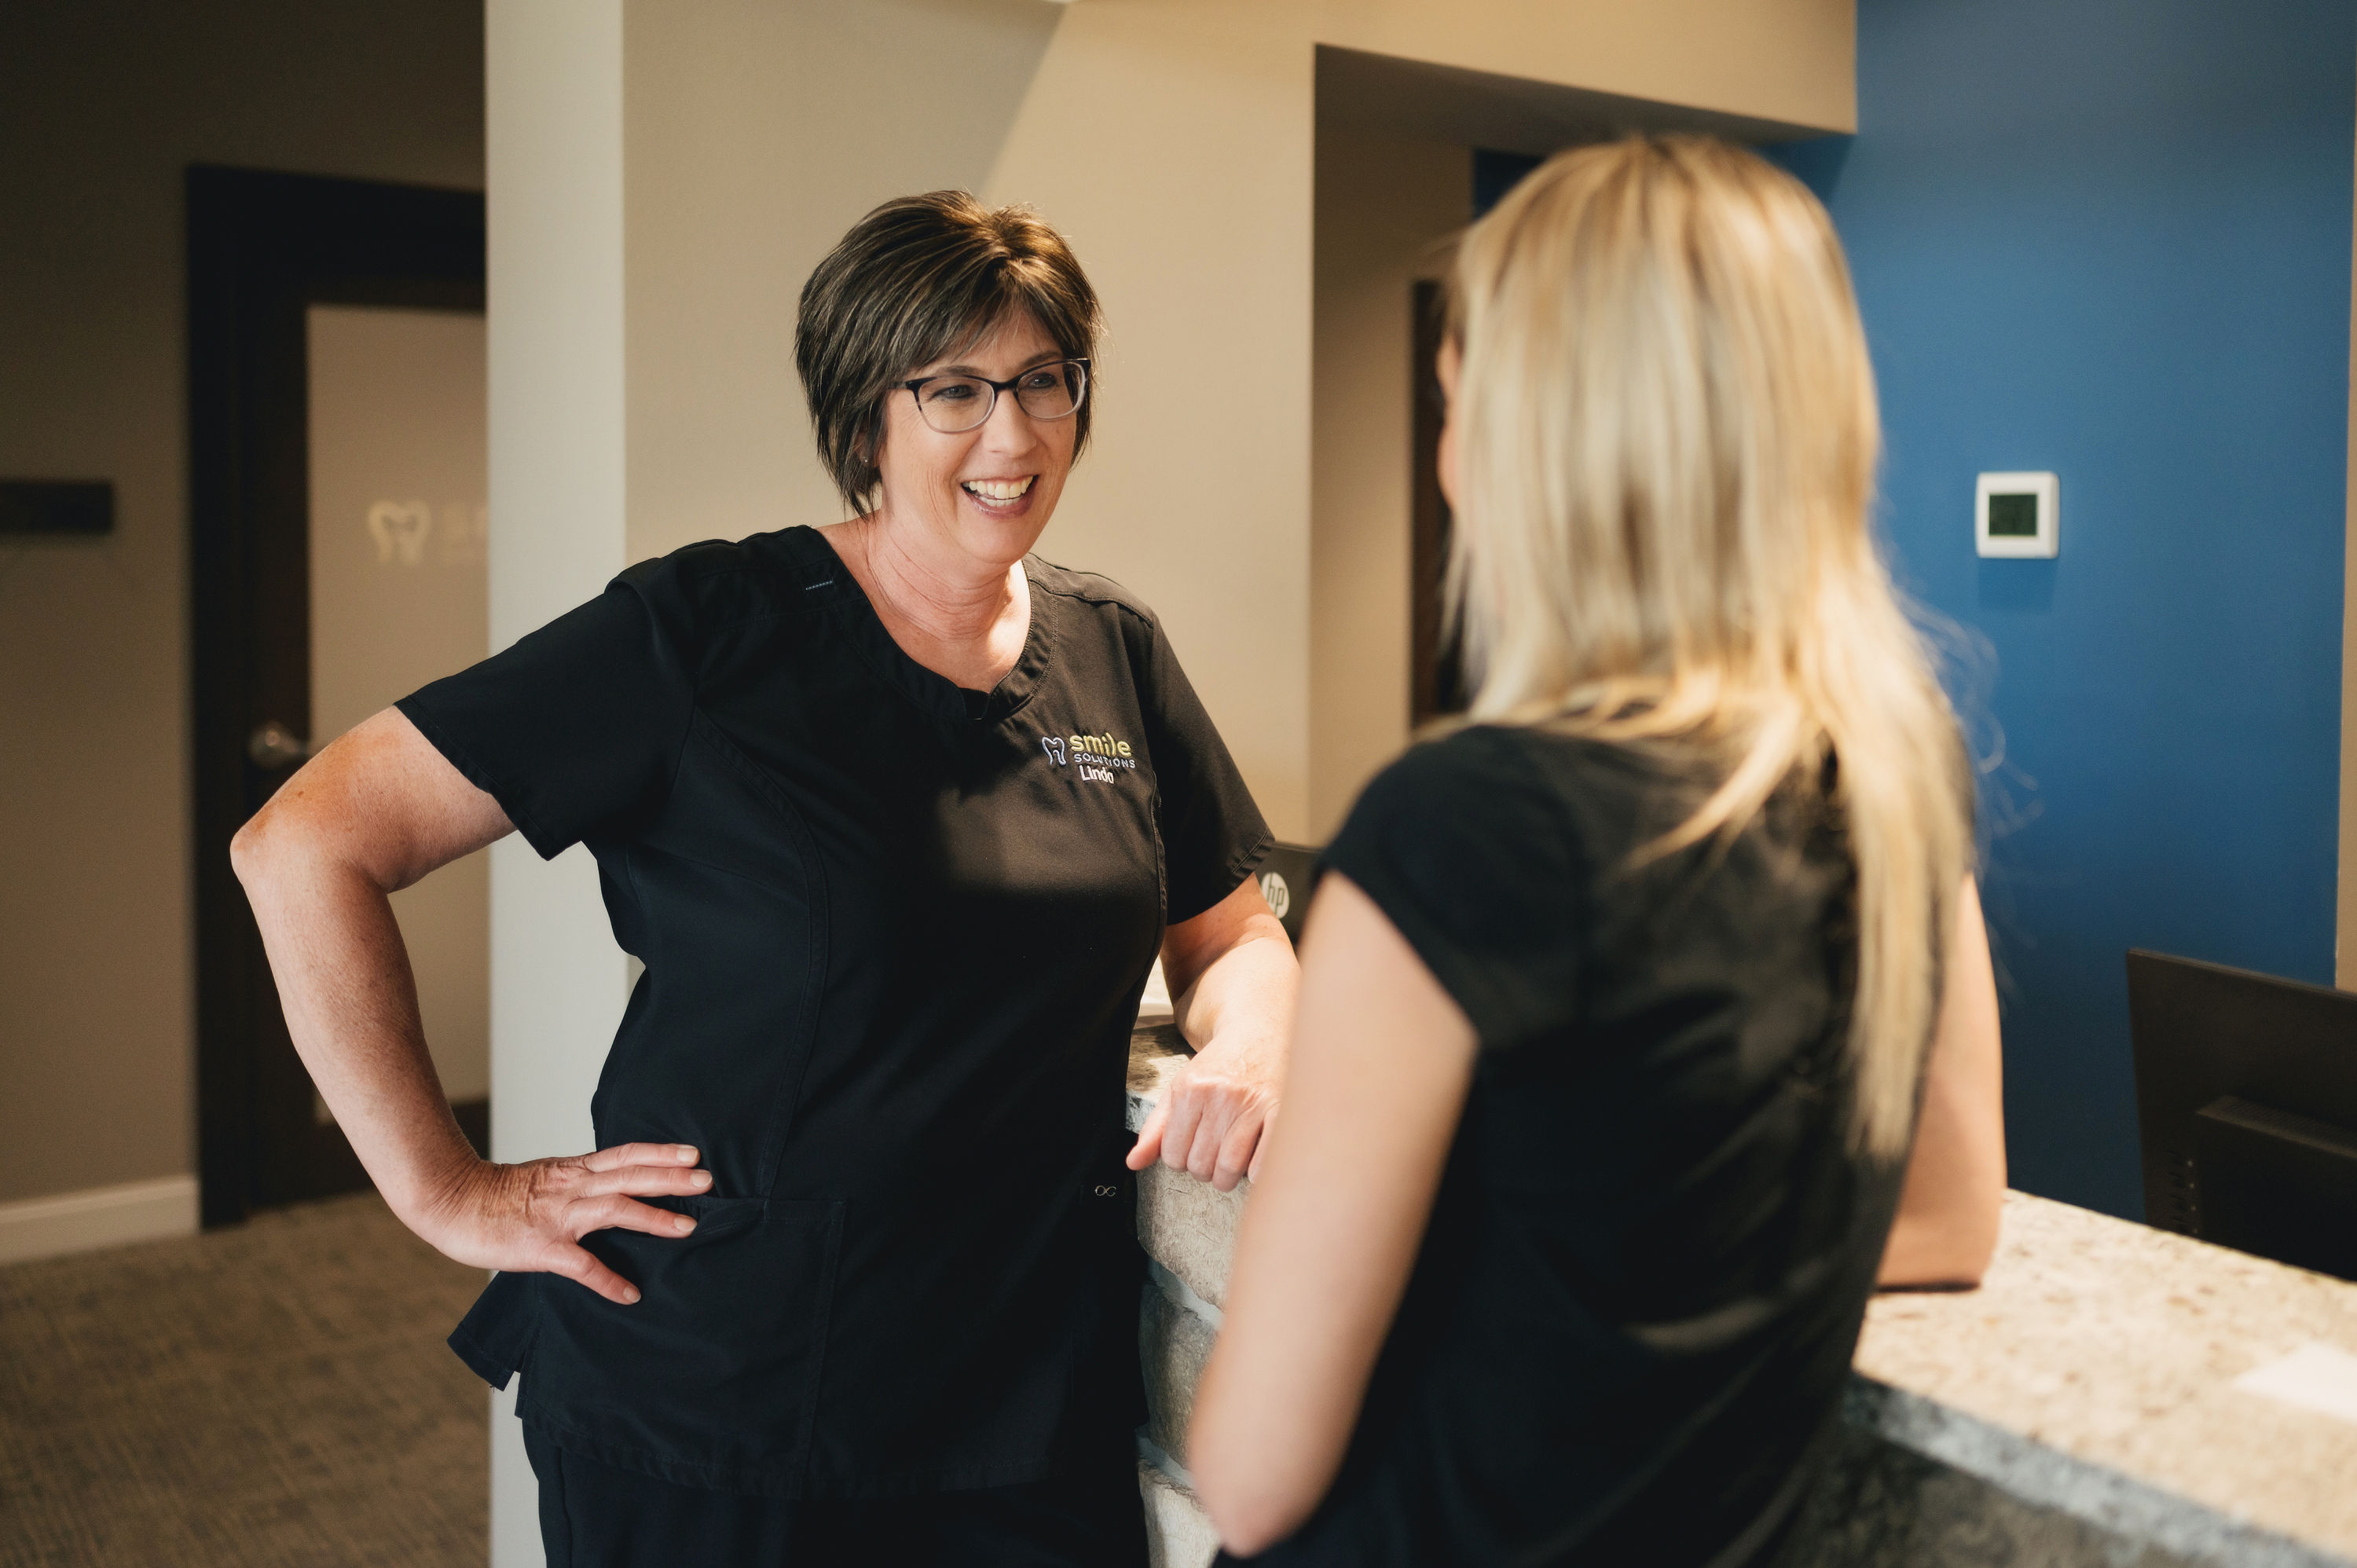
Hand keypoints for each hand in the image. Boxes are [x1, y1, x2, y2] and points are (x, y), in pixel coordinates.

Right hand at [412, 1142, 713, 1304]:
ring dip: (653, 1217)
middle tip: (707, 1181)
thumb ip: (580, 1181)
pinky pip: (581, 1265)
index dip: (660, 1154)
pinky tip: (629, 1293)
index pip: (625, 1155)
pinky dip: (607, 1279)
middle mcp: (572, 1187)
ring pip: (614, 1209)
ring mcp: (558, 1216)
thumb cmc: (498, 1195)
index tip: (692, 1155)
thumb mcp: (547, 1178)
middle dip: (671, 1179)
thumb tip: (613, 1186)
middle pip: (630, 1176)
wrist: (452, 1201)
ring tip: (687, 1227)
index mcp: (574, 1171)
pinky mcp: (541, 1247)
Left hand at [1126, 1033, 1279, 1191]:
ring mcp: (1252, 1105)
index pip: (1173, 1155)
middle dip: (1205, 1168)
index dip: (1180, 1160)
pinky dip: (1256, 1174)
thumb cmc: (1219, 1067)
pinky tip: (1254, 1162)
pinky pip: (1262, 1164)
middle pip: (1200, 1165)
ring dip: (1228, 1176)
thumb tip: (1134, 1163)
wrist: (1259, 1034)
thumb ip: (1155, 1128)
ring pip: (1228, 1169)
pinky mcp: (1280, 1111)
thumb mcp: (1179, 1089)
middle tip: (1213, 1152)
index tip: (1191, 1148)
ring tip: (1231, 1160)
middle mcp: (1220, 1095)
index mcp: (1191, 1089)